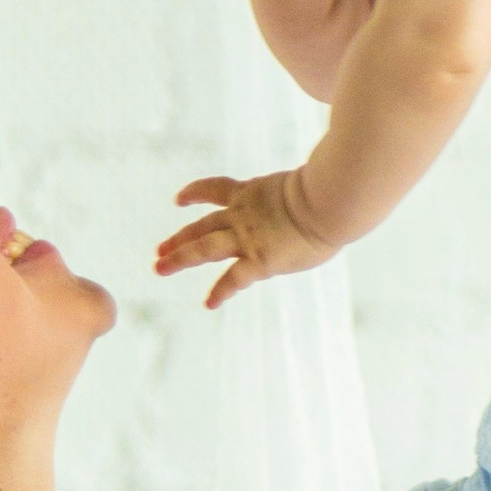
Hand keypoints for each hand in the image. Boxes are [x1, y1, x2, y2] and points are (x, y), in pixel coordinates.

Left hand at [155, 170, 340, 308]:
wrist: (330, 200)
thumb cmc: (331, 191)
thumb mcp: (306, 186)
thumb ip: (299, 196)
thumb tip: (316, 197)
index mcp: (251, 193)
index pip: (216, 190)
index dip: (195, 193)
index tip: (179, 200)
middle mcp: (242, 214)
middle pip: (201, 225)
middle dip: (179, 238)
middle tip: (159, 251)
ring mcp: (247, 237)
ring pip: (203, 247)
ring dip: (179, 257)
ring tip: (159, 268)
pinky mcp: (259, 260)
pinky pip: (233, 279)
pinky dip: (221, 292)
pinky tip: (209, 304)